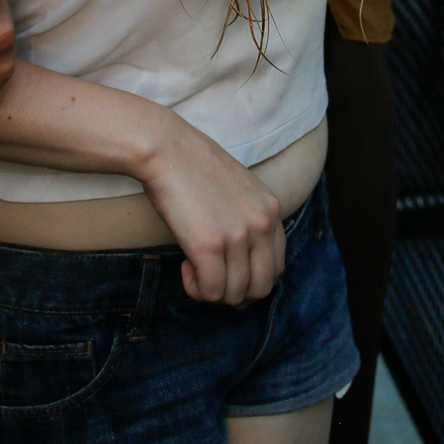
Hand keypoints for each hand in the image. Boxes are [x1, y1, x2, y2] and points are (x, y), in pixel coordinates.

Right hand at [138, 111, 285, 305]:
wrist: (166, 148)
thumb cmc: (193, 168)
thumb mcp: (239, 191)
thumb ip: (248, 220)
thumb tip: (241, 263)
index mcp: (271, 209)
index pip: (277, 267)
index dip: (251, 279)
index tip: (227, 271)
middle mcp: (262, 224)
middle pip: (262, 287)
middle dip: (235, 294)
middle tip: (211, 279)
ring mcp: (238, 236)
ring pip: (235, 294)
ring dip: (212, 292)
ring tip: (193, 268)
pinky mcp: (210, 246)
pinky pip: (211, 292)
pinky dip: (196, 289)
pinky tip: (185, 266)